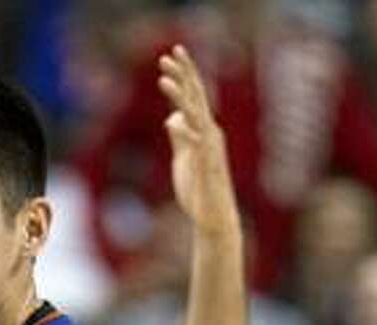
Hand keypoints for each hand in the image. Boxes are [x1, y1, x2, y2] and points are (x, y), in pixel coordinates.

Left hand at [160, 45, 239, 240]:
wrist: (212, 219)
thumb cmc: (199, 190)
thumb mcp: (184, 158)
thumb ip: (179, 136)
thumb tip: (171, 117)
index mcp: (203, 130)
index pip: (193, 96)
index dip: (183, 75)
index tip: (170, 54)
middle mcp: (210, 133)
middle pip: (196, 97)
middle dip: (183, 74)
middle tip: (168, 54)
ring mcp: (210, 149)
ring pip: (195, 115)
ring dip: (179, 96)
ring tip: (163, 79)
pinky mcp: (208, 166)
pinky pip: (198, 145)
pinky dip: (188, 131)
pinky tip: (174, 119)